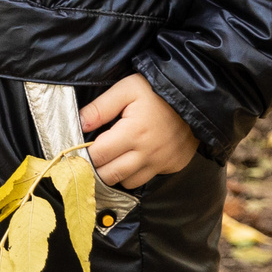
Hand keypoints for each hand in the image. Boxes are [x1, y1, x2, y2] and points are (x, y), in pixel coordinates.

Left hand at [81, 73, 197, 189]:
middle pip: (111, 176)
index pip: (99, 156)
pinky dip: (135, 173)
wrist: (196, 98)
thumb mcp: (126, 89)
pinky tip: (131, 158)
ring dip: (115, 174)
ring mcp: (161, 163)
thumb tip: (79, 123)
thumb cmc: (157, 91)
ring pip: (128, 182)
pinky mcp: (172, 166)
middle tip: (88, 160)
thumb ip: (100, 107)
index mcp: (133, 133)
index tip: (76, 150)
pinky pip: (147, 178)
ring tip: (110, 159)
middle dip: (95, 170)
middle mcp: (147, 154)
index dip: (83, 155)